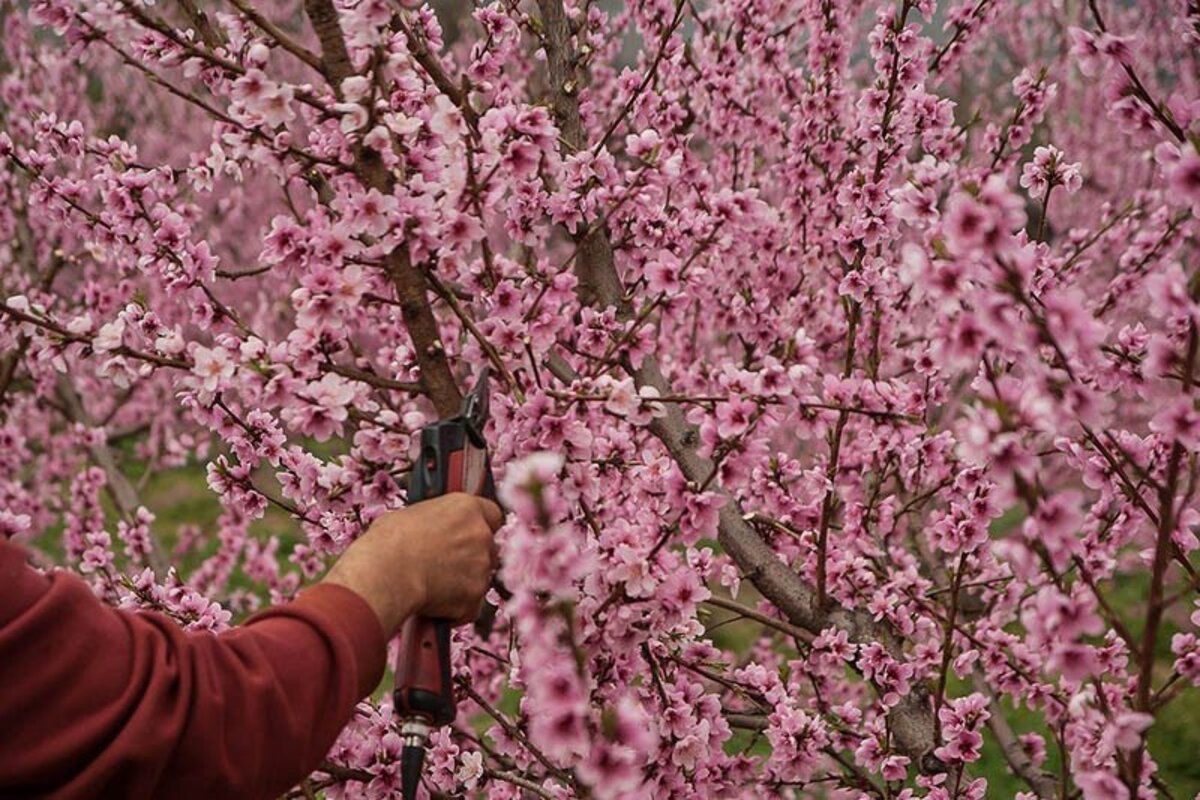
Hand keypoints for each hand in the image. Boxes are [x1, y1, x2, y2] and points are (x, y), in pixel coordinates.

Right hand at [321, 493, 503, 634]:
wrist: (385, 574)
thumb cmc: (389, 542)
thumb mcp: (412, 515)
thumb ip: (437, 522)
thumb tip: (432, 530)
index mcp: (467, 508)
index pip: (493, 514)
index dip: (481, 526)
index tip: (470, 534)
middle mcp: (481, 535)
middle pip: (488, 547)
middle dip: (472, 556)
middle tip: (447, 563)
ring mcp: (481, 568)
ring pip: (481, 576)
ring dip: (464, 581)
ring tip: (434, 583)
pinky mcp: (474, 597)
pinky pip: (470, 603)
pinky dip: (457, 606)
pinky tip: (434, 601)